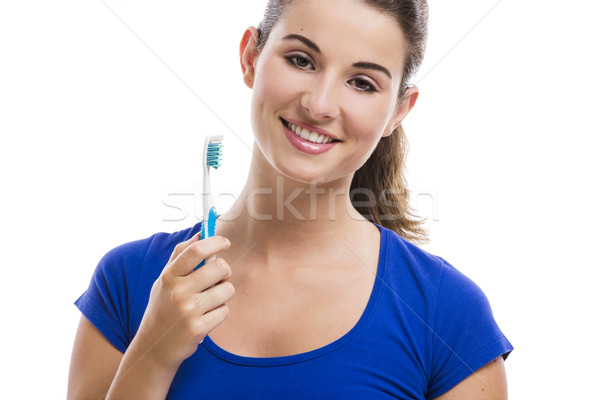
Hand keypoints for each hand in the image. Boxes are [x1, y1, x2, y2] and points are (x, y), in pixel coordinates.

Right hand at [132, 233, 233, 370]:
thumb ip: (181, 255)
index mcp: (169, 276)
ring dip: (223, 294)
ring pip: (227, 289)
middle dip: (225, 270)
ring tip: (209, 301)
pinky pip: (225, 311)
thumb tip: (201, 233)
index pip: (196, 251)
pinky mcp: (198, 328)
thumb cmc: (163, 307)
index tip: (225, 242)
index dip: (215, 242)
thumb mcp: (164, 280)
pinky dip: (220, 312)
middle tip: (219, 277)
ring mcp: (188, 311)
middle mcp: (178, 292)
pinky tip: (206, 317)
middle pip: (219, 267)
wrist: (154, 347)